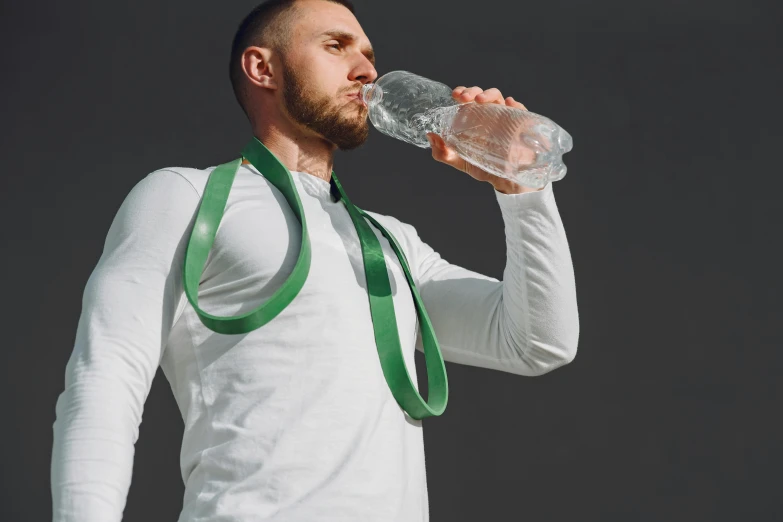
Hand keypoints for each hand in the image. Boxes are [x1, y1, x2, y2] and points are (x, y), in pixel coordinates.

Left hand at [426, 86, 543, 193]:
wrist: (506, 180)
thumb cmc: (484, 167)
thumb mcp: (461, 162)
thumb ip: (443, 153)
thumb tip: (430, 136)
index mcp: (474, 119)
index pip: (467, 100)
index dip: (462, 92)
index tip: (455, 94)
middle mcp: (489, 114)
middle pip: (481, 95)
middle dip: (473, 91)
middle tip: (464, 98)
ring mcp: (505, 117)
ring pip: (499, 97)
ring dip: (489, 94)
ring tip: (480, 100)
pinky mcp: (521, 124)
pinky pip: (520, 110)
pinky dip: (515, 104)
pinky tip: (509, 103)